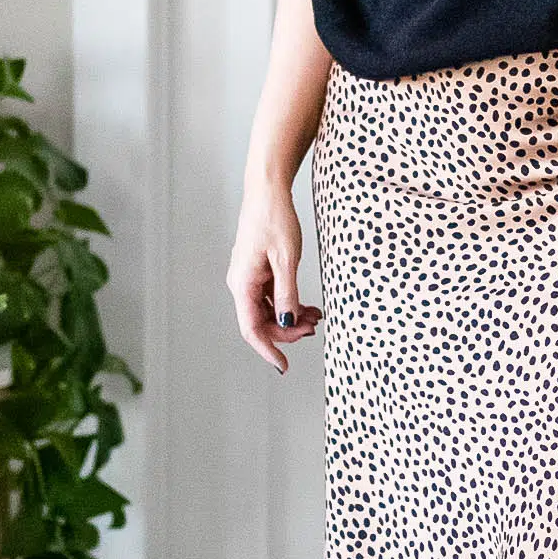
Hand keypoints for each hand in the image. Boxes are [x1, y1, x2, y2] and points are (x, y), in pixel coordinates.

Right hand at [227, 178, 321, 374]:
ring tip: (316, 316)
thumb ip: (287, 295)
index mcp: (243, 283)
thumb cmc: (275, 220)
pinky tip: (308, 306)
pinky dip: (290, 304)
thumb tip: (288, 324)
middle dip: (288, 331)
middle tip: (315, 326)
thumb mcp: (286, 260)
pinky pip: (271, 297)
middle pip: (262, 322)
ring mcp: (249, 278)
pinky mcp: (257, 271)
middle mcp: (241, 284)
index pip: (252, 329)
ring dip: (291, 318)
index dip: (268, 350)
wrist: (268, 192)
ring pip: (269, 310)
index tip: (283, 367)